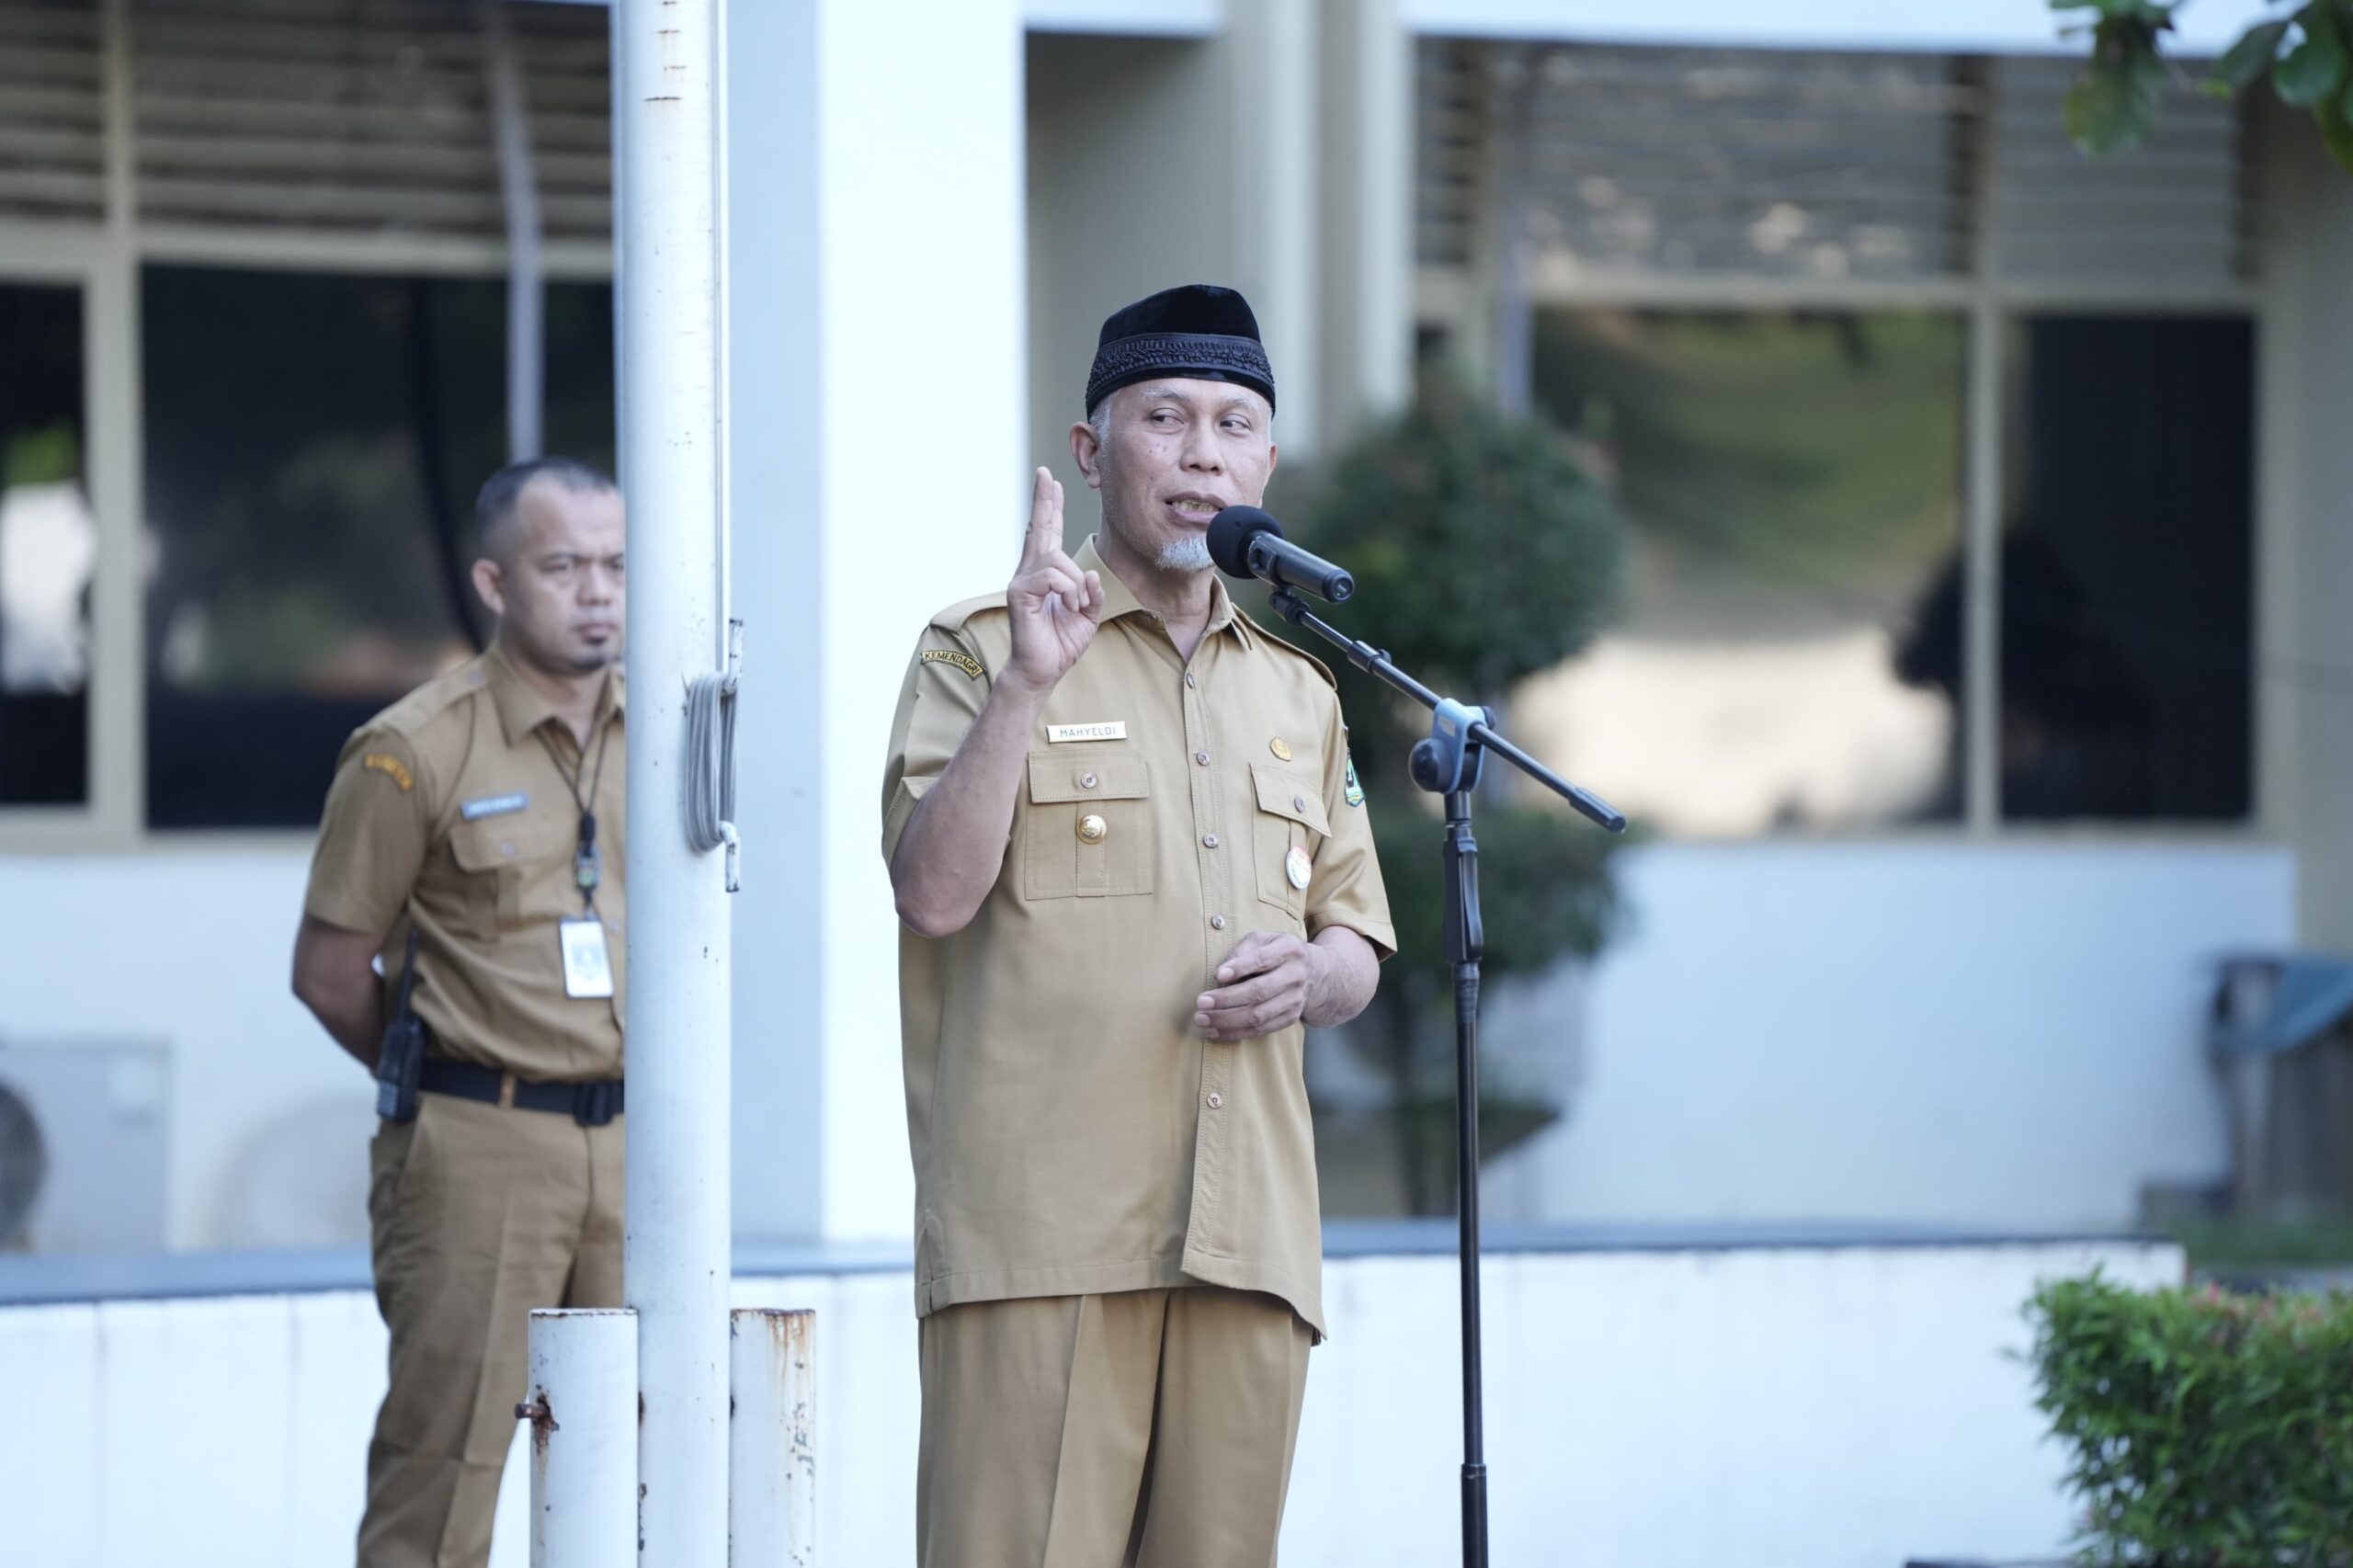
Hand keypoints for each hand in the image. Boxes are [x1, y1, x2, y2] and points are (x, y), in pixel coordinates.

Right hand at [1004, 467, 1102, 694]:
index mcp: (1047, 575)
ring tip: (1075, 606)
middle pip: (1039, 527)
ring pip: (1057, 558)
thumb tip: (1091, 575)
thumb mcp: (1087, 616)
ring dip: (1075, 584)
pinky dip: (1068, 591)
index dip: (1051, 508)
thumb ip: (1092, 593)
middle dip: (1044, 499)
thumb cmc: (1061, 644)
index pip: (1049, 534)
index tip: (1051, 483)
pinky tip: (1067, 606)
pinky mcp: (1018, 592)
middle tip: (1044, 473)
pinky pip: (1052, 577)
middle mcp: (1031, 572)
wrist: (1043, 670)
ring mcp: (1021, 580)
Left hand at [1195, 931, 1326, 1040]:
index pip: (1263, 959)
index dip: (1240, 967)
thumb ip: (1243, 949)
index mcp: (1289, 950)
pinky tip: (1215, 1032)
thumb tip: (1222, 974)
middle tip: (1200, 1002)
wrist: (1315, 973)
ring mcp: (1295, 1000)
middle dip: (1226, 999)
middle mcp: (1295, 976)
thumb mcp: (1264, 939)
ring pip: (1258, 1015)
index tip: (1217, 975)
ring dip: (1227, 1020)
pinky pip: (1261, 1030)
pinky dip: (1236, 1033)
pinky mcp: (1290, 1018)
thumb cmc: (1277, 952)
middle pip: (1259, 991)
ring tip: (1202, 1020)